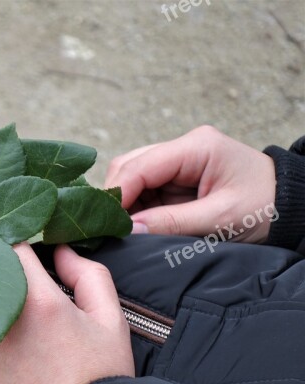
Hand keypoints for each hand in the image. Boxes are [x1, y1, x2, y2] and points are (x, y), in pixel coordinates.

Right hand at [104, 125, 276, 242]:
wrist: (293, 207)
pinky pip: (144, 188)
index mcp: (196, 147)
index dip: (116, 194)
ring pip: (131, 176)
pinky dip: (134, 207)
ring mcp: (179, 161)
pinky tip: (133, 225)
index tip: (103, 222)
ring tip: (120, 230)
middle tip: (108, 229)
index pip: (140, 166)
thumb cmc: (266, 208)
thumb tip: (128, 230)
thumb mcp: (220, 219)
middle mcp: (183, 148)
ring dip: (123, 203)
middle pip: (129, 166)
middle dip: (115, 197)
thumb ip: (171, 223)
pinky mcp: (177, 177)